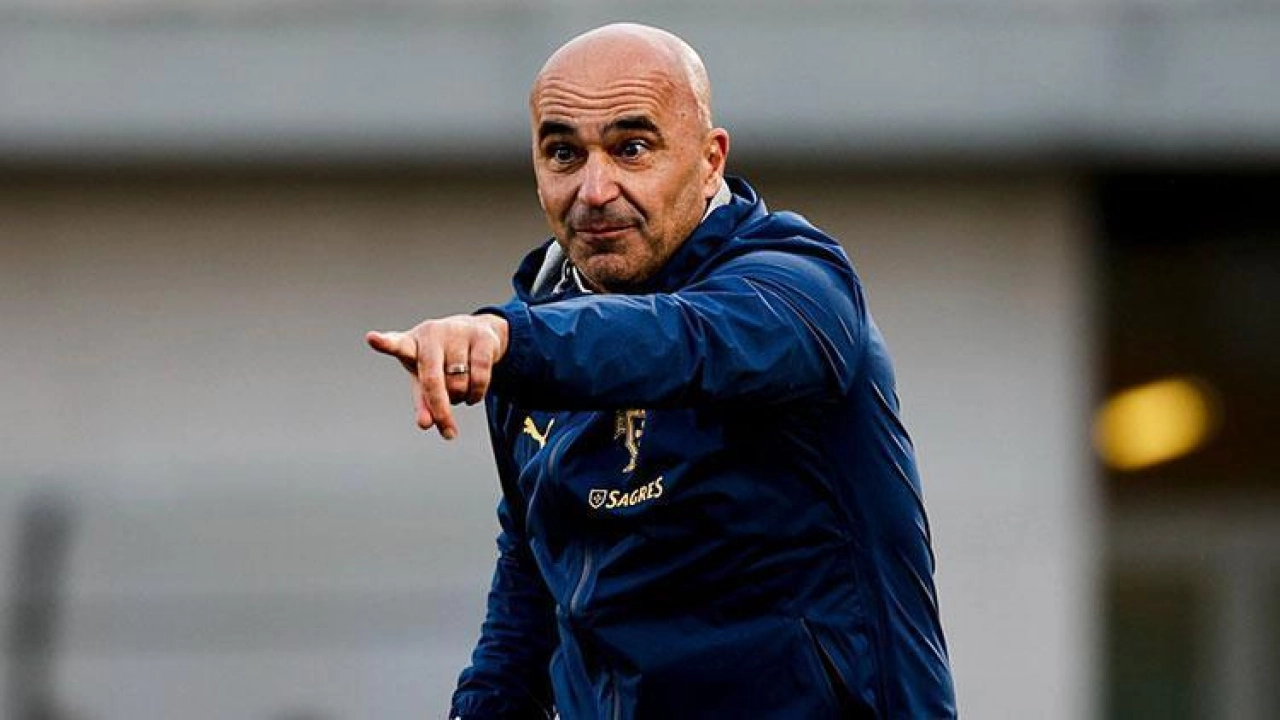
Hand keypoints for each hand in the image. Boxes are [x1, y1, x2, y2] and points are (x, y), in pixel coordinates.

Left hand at [366, 314, 508, 438]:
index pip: (397, 344)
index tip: (371, 338)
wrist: (479, 334)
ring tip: (459, 391)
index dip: (384, 343)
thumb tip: (425, 424)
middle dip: (440, 411)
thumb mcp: (427, 379)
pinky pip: (480, 376)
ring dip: (460, 397)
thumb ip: (423, 401)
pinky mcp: (482, 337)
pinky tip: (474, 395)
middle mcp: (432, 334)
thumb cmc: (443, 360)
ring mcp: (457, 332)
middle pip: (432, 380)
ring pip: (459, 382)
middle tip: (448, 432)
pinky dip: (477, 394)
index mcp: (412, 343)